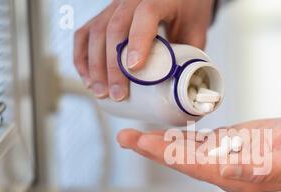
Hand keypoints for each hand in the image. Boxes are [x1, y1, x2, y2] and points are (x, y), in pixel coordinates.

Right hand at [73, 0, 215, 100]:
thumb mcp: (197, 30)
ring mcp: (116, 5)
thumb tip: (185, 88)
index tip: (135, 68)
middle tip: (117, 94)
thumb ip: (192, 55)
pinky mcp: (105, 14)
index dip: (138, 41)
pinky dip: (82, 56)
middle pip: (115, 27)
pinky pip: (86, 32)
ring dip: (95, 65)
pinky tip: (87, 77)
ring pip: (96, 31)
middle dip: (113, 66)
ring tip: (100, 92)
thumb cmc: (189, 9)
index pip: (146, 14)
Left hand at [116, 113, 280, 191]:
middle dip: (155, 151)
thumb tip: (226, 172)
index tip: (145, 145)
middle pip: (185, 161)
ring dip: (161, 145)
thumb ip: (261, 170)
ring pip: (188, 153)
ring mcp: (227, 159)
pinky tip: (162, 135)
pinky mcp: (230, 146)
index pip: (197, 167)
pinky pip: (199, 144)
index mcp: (241, 176)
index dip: (170, 156)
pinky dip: (178, 139)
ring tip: (134, 136)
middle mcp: (228, 171)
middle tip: (127, 138)